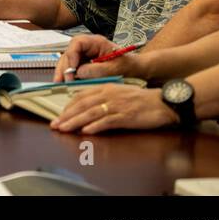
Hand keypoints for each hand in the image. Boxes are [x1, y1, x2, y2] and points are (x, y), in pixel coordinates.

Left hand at [49, 85, 177, 133]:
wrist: (163, 102)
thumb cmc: (141, 99)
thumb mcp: (118, 93)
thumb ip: (102, 98)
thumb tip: (86, 108)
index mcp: (105, 88)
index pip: (80, 96)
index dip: (68, 106)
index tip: (59, 115)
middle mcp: (108, 95)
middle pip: (82, 105)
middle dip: (66, 115)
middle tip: (55, 124)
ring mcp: (116, 105)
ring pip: (90, 113)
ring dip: (75, 122)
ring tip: (64, 129)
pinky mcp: (125, 116)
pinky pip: (107, 121)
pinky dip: (95, 126)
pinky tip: (86, 131)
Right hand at [55, 34, 145, 81]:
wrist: (138, 71)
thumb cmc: (129, 66)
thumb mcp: (115, 68)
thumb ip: (97, 70)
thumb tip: (79, 72)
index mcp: (96, 42)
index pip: (77, 43)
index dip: (72, 55)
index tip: (72, 70)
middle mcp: (88, 46)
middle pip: (69, 52)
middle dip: (64, 66)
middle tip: (62, 80)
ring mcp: (85, 54)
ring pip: (68, 60)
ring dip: (63, 71)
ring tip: (58, 83)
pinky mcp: (84, 63)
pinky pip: (72, 67)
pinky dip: (68, 75)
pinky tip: (64, 83)